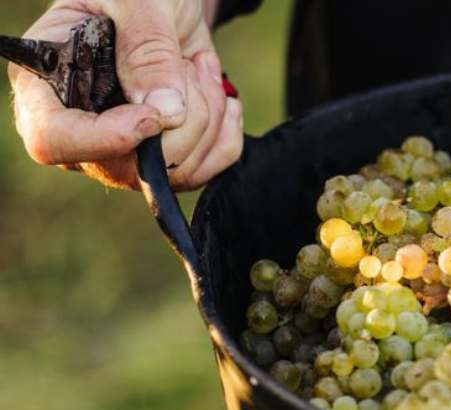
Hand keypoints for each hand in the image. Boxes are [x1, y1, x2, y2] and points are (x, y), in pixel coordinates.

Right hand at [8, 0, 241, 190]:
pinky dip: (224, 136)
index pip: (52, 139)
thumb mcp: (138, 2)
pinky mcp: (160, 154)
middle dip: (180, 122)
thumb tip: (167, 112)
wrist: (168, 2)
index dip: (106, 138)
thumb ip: (148, 49)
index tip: (153, 115)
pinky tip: (218, 95)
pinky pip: (199, 172)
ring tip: (199, 67)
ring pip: (170, 172)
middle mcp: (78, 124)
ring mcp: (119, 146)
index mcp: (46, 81)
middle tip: (190, 64)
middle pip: (125, 166)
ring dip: (206, 119)